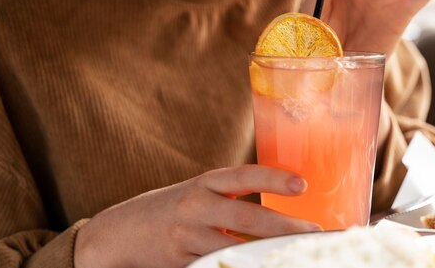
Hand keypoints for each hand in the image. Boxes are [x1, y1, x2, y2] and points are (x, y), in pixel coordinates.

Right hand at [74, 165, 319, 267]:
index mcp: (206, 183)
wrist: (120, 230)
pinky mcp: (180, 259)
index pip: (244, 175)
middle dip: (283, 226)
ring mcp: (187, 234)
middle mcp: (196, 204)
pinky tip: (257, 266)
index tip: (303, 184)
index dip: (274, 177)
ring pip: (234, 246)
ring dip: (265, 253)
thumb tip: (277, 215)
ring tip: (293, 256)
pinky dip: (238, 266)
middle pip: (246, 216)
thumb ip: (230, 199)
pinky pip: (214, 265)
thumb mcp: (199, 193)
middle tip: (314, 232)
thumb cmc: (172, 209)